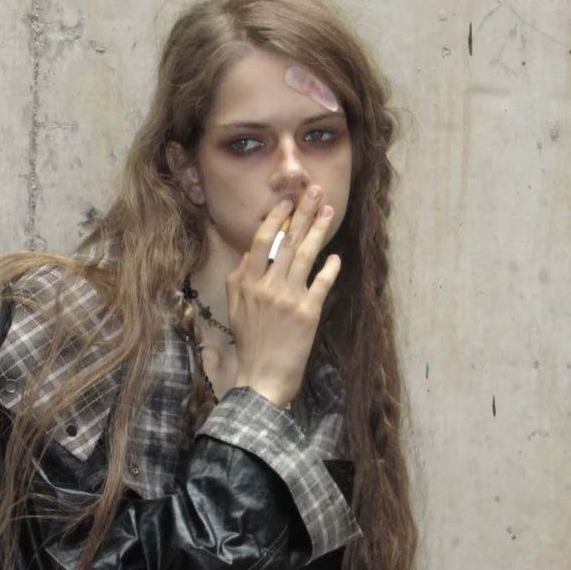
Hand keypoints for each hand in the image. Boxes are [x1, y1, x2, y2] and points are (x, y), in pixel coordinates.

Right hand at [226, 184, 340, 408]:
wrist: (262, 378)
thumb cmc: (249, 345)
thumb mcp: (234, 309)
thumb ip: (238, 279)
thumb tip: (248, 254)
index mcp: (247, 283)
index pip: (262, 241)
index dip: (276, 219)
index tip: (287, 202)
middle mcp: (266, 286)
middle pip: (286, 241)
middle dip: (302, 213)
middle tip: (315, 191)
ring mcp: (288, 299)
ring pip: (305, 256)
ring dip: (318, 231)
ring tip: (329, 211)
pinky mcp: (308, 313)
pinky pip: (321, 283)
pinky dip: (330, 268)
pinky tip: (336, 256)